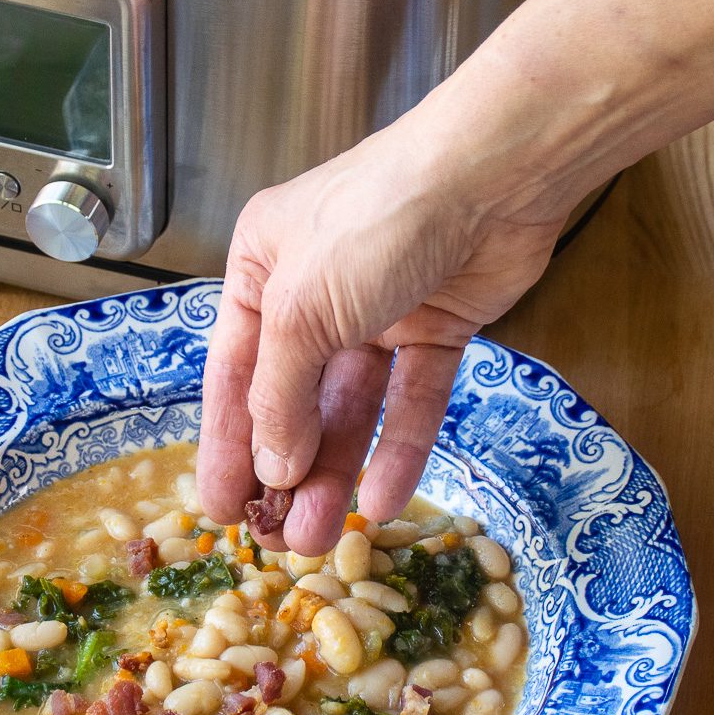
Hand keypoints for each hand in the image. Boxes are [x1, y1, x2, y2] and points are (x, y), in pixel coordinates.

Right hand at [197, 96, 570, 555]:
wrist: (494, 176)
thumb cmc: (377, 219)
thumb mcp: (301, 308)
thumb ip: (280, 394)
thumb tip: (273, 466)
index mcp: (261, 270)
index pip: (234, 373)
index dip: (226, 445)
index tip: (219, 508)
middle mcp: (315, 292)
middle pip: (294, 399)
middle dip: (287, 471)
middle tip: (278, 538)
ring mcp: (379, 311)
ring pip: (352, 408)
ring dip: (337, 471)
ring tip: (322, 535)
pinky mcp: (438, 327)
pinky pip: (411, 400)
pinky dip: (399, 447)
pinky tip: (384, 497)